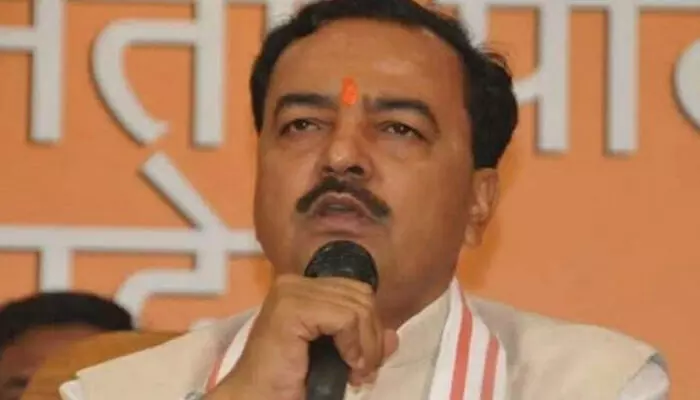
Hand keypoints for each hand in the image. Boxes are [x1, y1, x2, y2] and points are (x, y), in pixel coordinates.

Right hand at [209, 274, 398, 399]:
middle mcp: (294, 283)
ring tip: (355, 373)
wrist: (257, 397)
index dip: (370, 327)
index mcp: (303, 288)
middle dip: (371, 337)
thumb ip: (363, 342)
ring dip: (365, 346)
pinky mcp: (291, 308)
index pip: (357, 291)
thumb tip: (393, 336)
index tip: (364, 362)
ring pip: (357, 307)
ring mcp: (290, 292)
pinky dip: (353, 344)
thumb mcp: (336, 356)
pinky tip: (345, 364)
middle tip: (362, 370)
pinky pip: (345, 318)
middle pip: (361, 296)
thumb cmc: (289, 380)